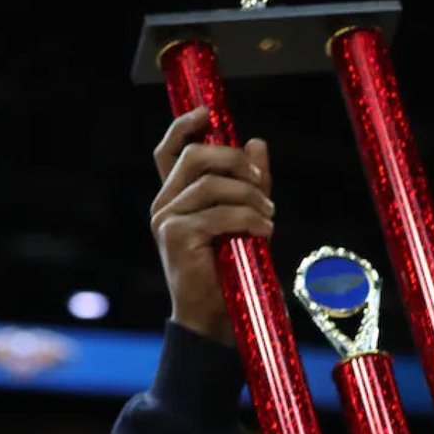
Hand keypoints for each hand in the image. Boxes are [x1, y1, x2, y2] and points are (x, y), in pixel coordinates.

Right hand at [151, 107, 273, 343]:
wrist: (215, 320)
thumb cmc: (231, 273)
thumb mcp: (245, 218)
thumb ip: (249, 182)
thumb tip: (257, 142)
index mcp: (174, 198)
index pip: (169, 150)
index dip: (185, 125)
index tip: (209, 113)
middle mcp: (163, 206)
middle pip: (194, 156)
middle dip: (233, 159)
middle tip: (261, 180)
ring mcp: (166, 220)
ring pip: (209, 184)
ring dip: (248, 195)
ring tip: (269, 217)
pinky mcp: (176, 236)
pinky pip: (219, 212)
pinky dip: (248, 219)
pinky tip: (264, 233)